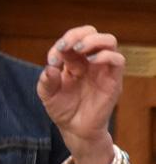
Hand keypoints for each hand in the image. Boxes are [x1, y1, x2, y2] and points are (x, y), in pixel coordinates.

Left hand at [37, 25, 124, 163]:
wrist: (75, 130)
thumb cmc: (62, 110)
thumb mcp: (47, 95)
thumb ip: (46, 80)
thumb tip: (50, 67)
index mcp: (73, 61)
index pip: (72, 40)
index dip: (62, 43)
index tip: (52, 58)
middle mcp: (89, 61)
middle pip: (92, 33)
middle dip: (78, 34)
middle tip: (66, 46)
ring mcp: (102, 69)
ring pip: (108, 41)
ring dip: (93, 40)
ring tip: (79, 49)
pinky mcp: (113, 80)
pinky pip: (117, 60)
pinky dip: (106, 55)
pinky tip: (92, 61)